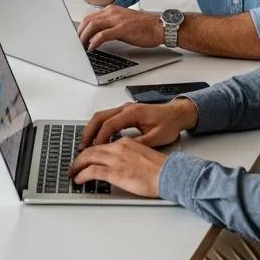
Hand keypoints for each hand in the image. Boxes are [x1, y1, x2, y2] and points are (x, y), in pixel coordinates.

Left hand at [69, 136, 167, 197]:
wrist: (168, 173)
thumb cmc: (160, 168)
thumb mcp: (142, 154)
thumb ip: (129, 154)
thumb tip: (121, 162)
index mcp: (125, 142)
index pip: (102, 144)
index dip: (90, 151)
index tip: (85, 157)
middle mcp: (118, 147)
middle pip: (91, 149)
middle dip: (79, 157)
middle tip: (73, 164)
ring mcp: (116, 159)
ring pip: (88, 158)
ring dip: (77, 165)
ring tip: (73, 172)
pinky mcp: (115, 172)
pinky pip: (92, 171)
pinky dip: (82, 175)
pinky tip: (79, 179)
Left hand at [77, 5, 161, 50]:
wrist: (159, 27)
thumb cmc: (144, 26)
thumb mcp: (123, 21)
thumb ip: (111, 24)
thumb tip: (98, 34)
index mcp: (112, 10)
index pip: (90, 16)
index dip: (81, 27)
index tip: (77, 36)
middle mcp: (113, 12)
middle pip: (88, 20)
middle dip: (79, 32)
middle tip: (76, 43)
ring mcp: (117, 20)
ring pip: (93, 26)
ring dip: (84, 37)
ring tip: (81, 46)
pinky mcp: (122, 29)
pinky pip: (103, 35)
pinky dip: (94, 41)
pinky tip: (92, 48)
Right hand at [79, 98, 198, 148]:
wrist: (177, 114)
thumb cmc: (168, 124)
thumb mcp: (156, 138)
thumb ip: (138, 143)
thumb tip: (122, 151)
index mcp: (132, 113)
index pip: (109, 124)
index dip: (100, 138)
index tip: (93, 150)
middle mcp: (126, 108)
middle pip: (100, 117)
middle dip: (89, 132)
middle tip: (82, 147)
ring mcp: (125, 109)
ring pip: (102, 116)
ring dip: (92, 129)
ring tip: (86, 144)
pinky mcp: (126, 112)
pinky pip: (107, 117)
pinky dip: (99, 127)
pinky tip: (98, 138)